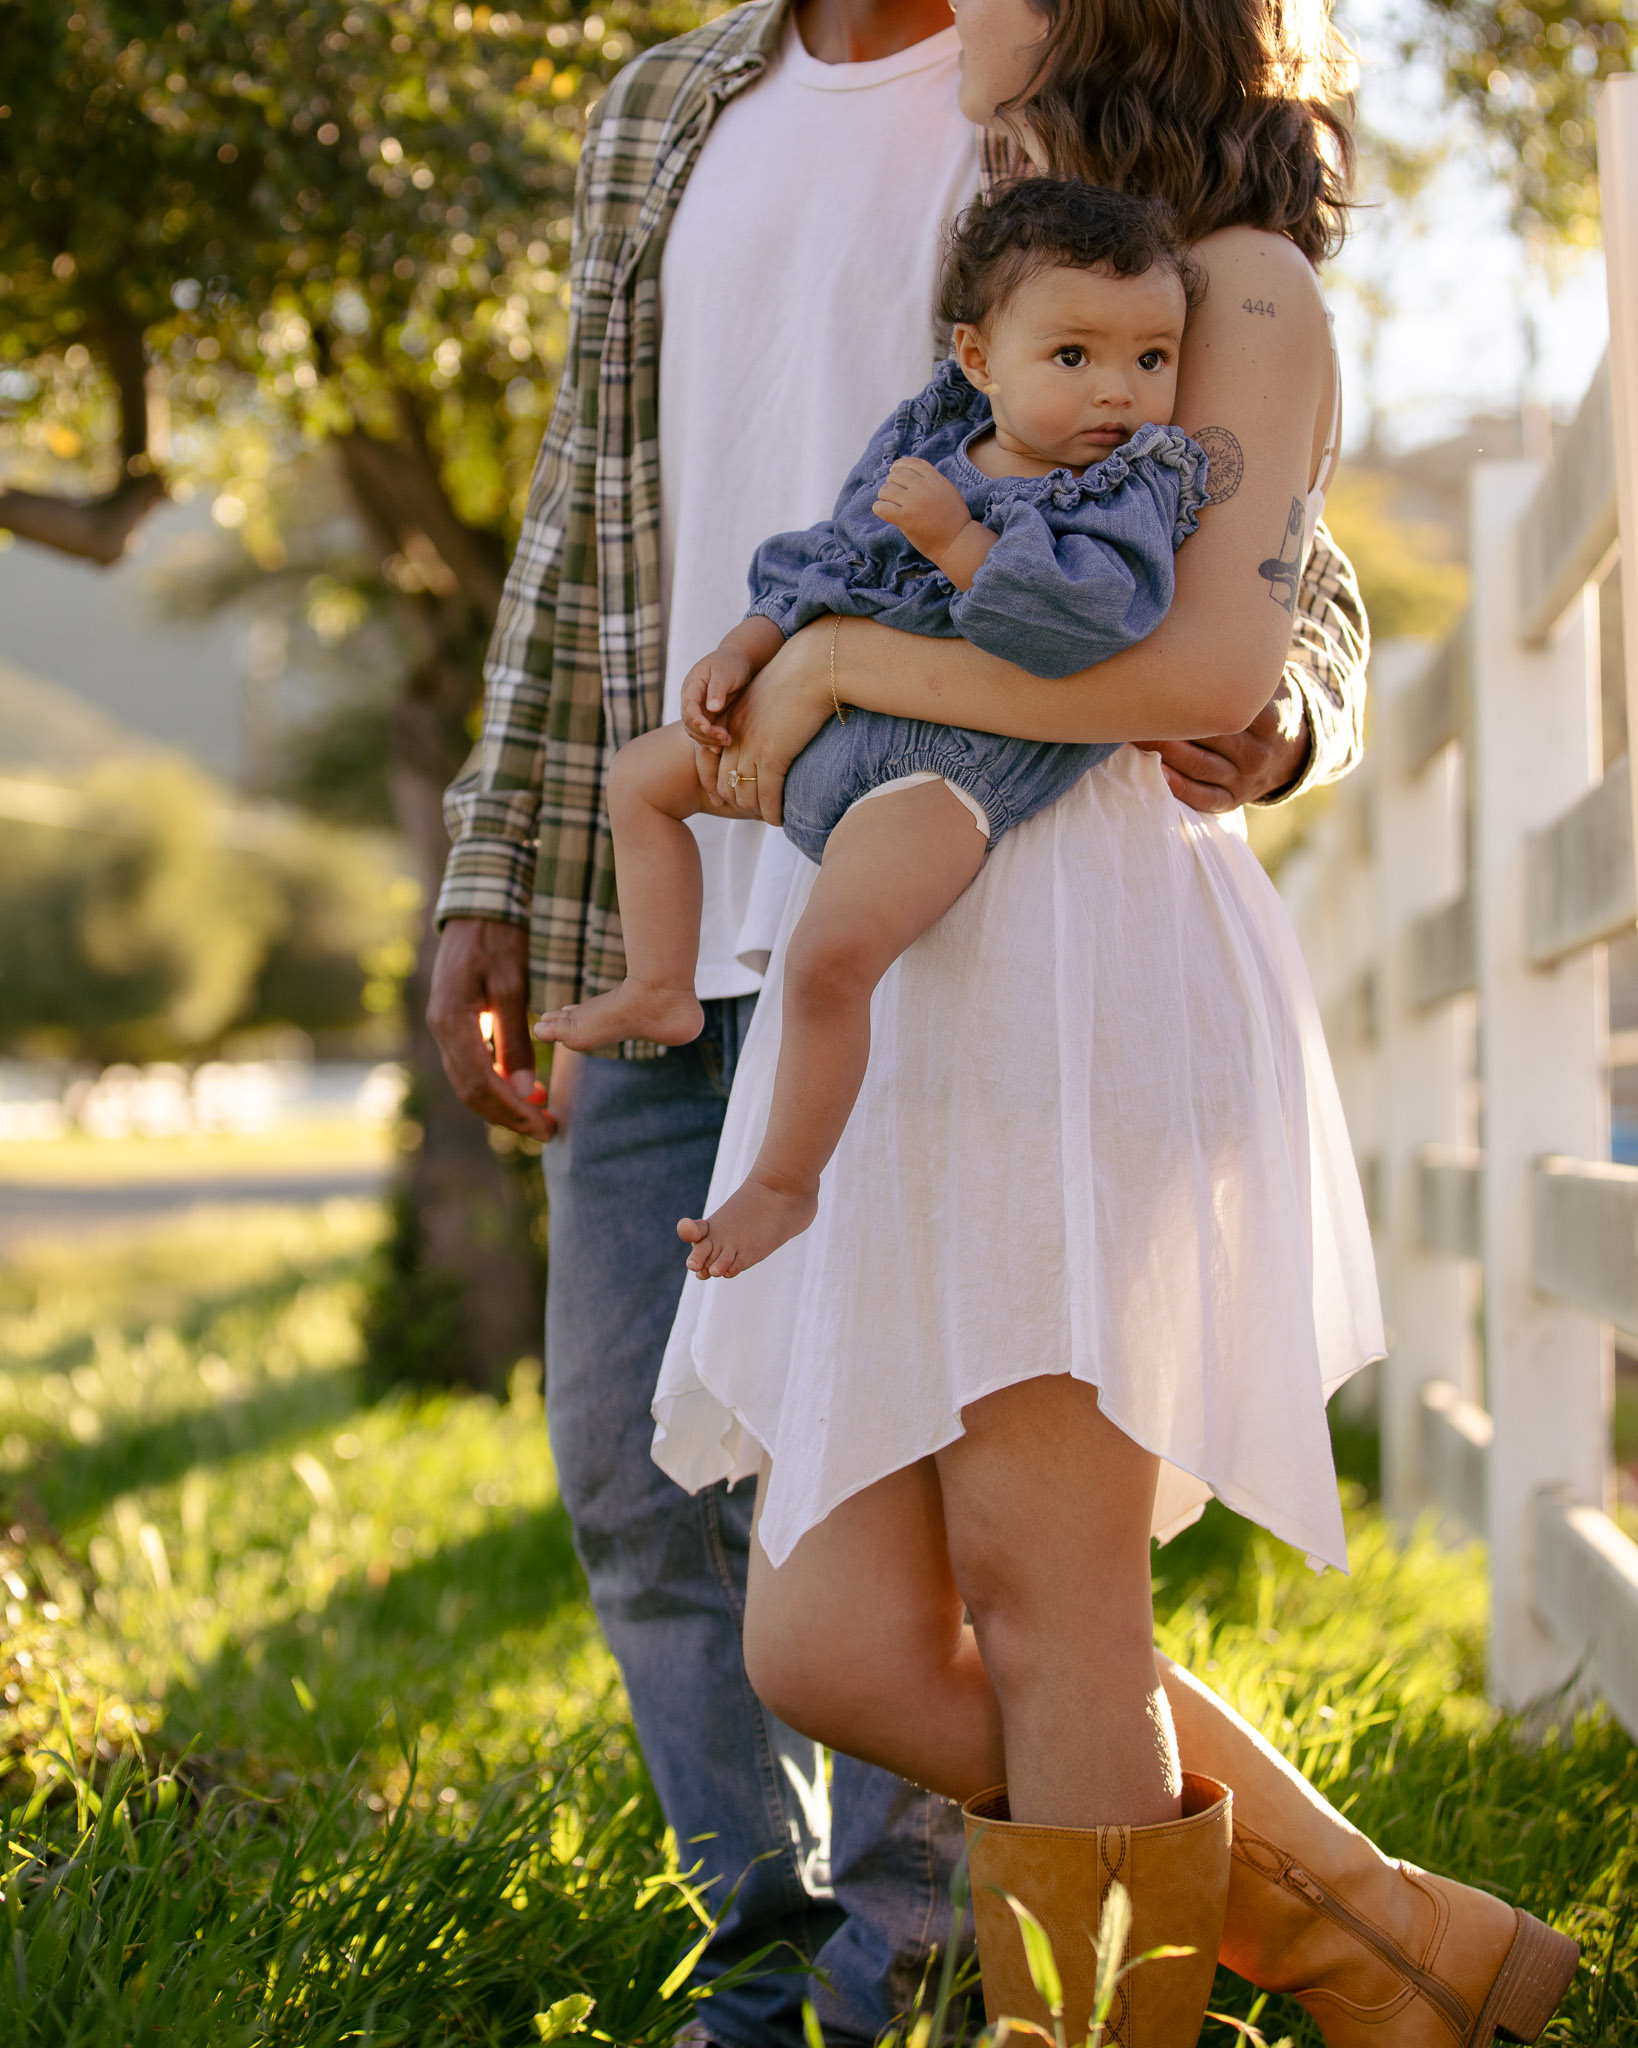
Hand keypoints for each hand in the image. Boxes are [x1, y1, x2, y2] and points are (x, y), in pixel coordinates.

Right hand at [427, 917, 554, 1138]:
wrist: (478, 909)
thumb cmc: (499, 940)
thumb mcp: (512, 986)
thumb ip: (515, 1039)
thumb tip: (524, 1088)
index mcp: (452, 1021)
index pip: (480, 1082)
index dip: (512, 1110)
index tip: (544, 1125)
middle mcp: (441, 1029)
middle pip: (471, 1090)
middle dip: (509, 1116)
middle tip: (546, 1131)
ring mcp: (444, 1027)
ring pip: (469, 1082)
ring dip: (502, 1105)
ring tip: (538, 1119)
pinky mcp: (455, 1024)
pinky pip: (471, 1066)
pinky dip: (496, 1085)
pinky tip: (523, 1092)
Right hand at [681, 646, 753, 748]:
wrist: (737, 661)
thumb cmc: (732, 663)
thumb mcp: (726, 672)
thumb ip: (718, 689)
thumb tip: (712, 708)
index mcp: (692, 686)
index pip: (689, 706)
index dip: (696, 719)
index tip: (708, 728)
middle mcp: (691, 699)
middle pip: (689, 722)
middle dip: (705, 733)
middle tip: (725, 737)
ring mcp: (698, 709)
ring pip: (695, 731)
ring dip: (708, 740)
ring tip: (727, 741)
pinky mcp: (707, 716)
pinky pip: (703, 733)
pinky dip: (710, 742)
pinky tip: (720, 748)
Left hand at [714, 619, 838, 823]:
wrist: (814, 666)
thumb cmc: (797, 677)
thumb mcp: (765, 695)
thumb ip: (756, 715)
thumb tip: (765, 731)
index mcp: (728, 718)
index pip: (705, 759)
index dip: (713, 782)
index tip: (723, 797)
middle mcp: (734, 735)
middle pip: (723, 783)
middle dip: (736, 802)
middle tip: (753, 810)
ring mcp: (751, 747)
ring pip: (744, 794)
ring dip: (756, 811)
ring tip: (769, 816)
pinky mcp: (773, 756)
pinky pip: (767, 796)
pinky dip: (772, 813)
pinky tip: (780, 820)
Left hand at [872, 457, 972, 559]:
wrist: (957, 542)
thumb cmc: (953, 520)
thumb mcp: (948, 491)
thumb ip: (933, 481)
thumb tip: (913, 474)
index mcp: (934, 478)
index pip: (911, 463)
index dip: (899, 465)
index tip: (894, 472)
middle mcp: (923, 487)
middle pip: (896, 474)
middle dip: (891, 482)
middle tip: (893, 494)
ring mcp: (913, 502)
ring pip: (886, 489)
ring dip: (884, 496)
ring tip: (889, 504)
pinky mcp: (905, 519)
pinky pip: (881, 507)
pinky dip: (879, 508)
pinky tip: (883, 512)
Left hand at [1135, 675, 1309, 812]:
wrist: (1292, 753)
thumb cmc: (1265, 706)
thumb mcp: (1269, 682)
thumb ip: (1247, 662)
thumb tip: (1214, 620)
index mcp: (1269, 720)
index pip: (1224, 708)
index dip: (1187, 695)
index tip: (1157, 680)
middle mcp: (1258, 752)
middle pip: (1206, 737)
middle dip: (1167, 722)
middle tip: (1132, 707)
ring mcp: (1246, 780)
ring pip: (1199, 767)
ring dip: (1164, 752)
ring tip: (1134, 736)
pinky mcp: (1234, 800)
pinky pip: (1204, 798)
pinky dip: (1179, 787)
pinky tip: (1156, 773)